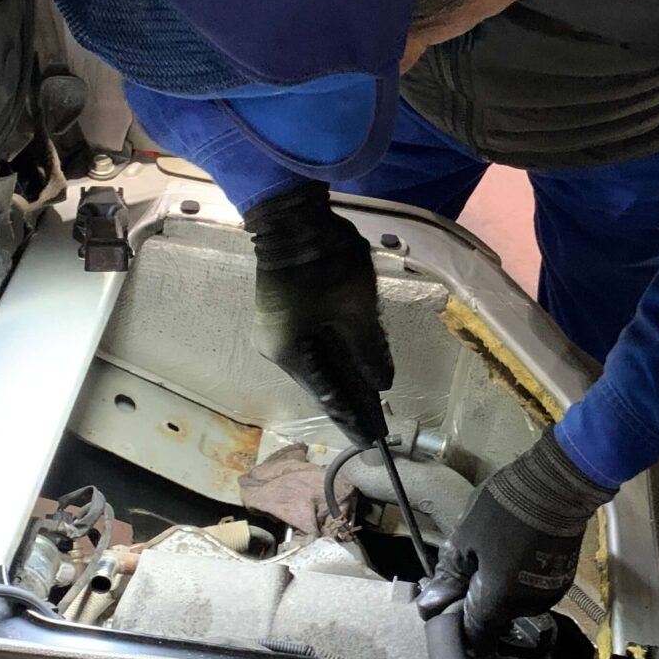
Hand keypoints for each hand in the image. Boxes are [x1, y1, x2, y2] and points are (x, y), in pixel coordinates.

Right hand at [244, 183, 391, 444]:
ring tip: (370, 400)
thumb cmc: (323, 263)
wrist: (290, 215)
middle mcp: (277, 348)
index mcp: (290, 353)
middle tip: (376, 427)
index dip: (352, 419)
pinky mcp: (281, 311)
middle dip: (350, 401)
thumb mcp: (356, 309)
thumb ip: (369, 349)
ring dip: (343, 377)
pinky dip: (334, 356)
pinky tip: (354, 364)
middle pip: (320, 381)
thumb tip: (382, 382)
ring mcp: (276, 328)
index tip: (371, 443)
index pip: (328, 396)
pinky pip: (312, 343)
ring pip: (317, 362)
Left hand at [417, 431, 616, 648]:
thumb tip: (431, 605)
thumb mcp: (464, 537)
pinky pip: (533, 588)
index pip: (475, 634)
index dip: (458, 621)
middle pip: (495, 617)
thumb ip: (449, 577)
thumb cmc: (505, 508)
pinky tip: (514, 549)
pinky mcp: (562, 577)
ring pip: (514, 602)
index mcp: (500, 601)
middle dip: (479, 598)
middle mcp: (528, 606)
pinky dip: (520, 577)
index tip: (450, 601)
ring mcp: (549, 592)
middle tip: (470, 563)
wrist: (555, 483)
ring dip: (500, 587)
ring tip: (494, 551)